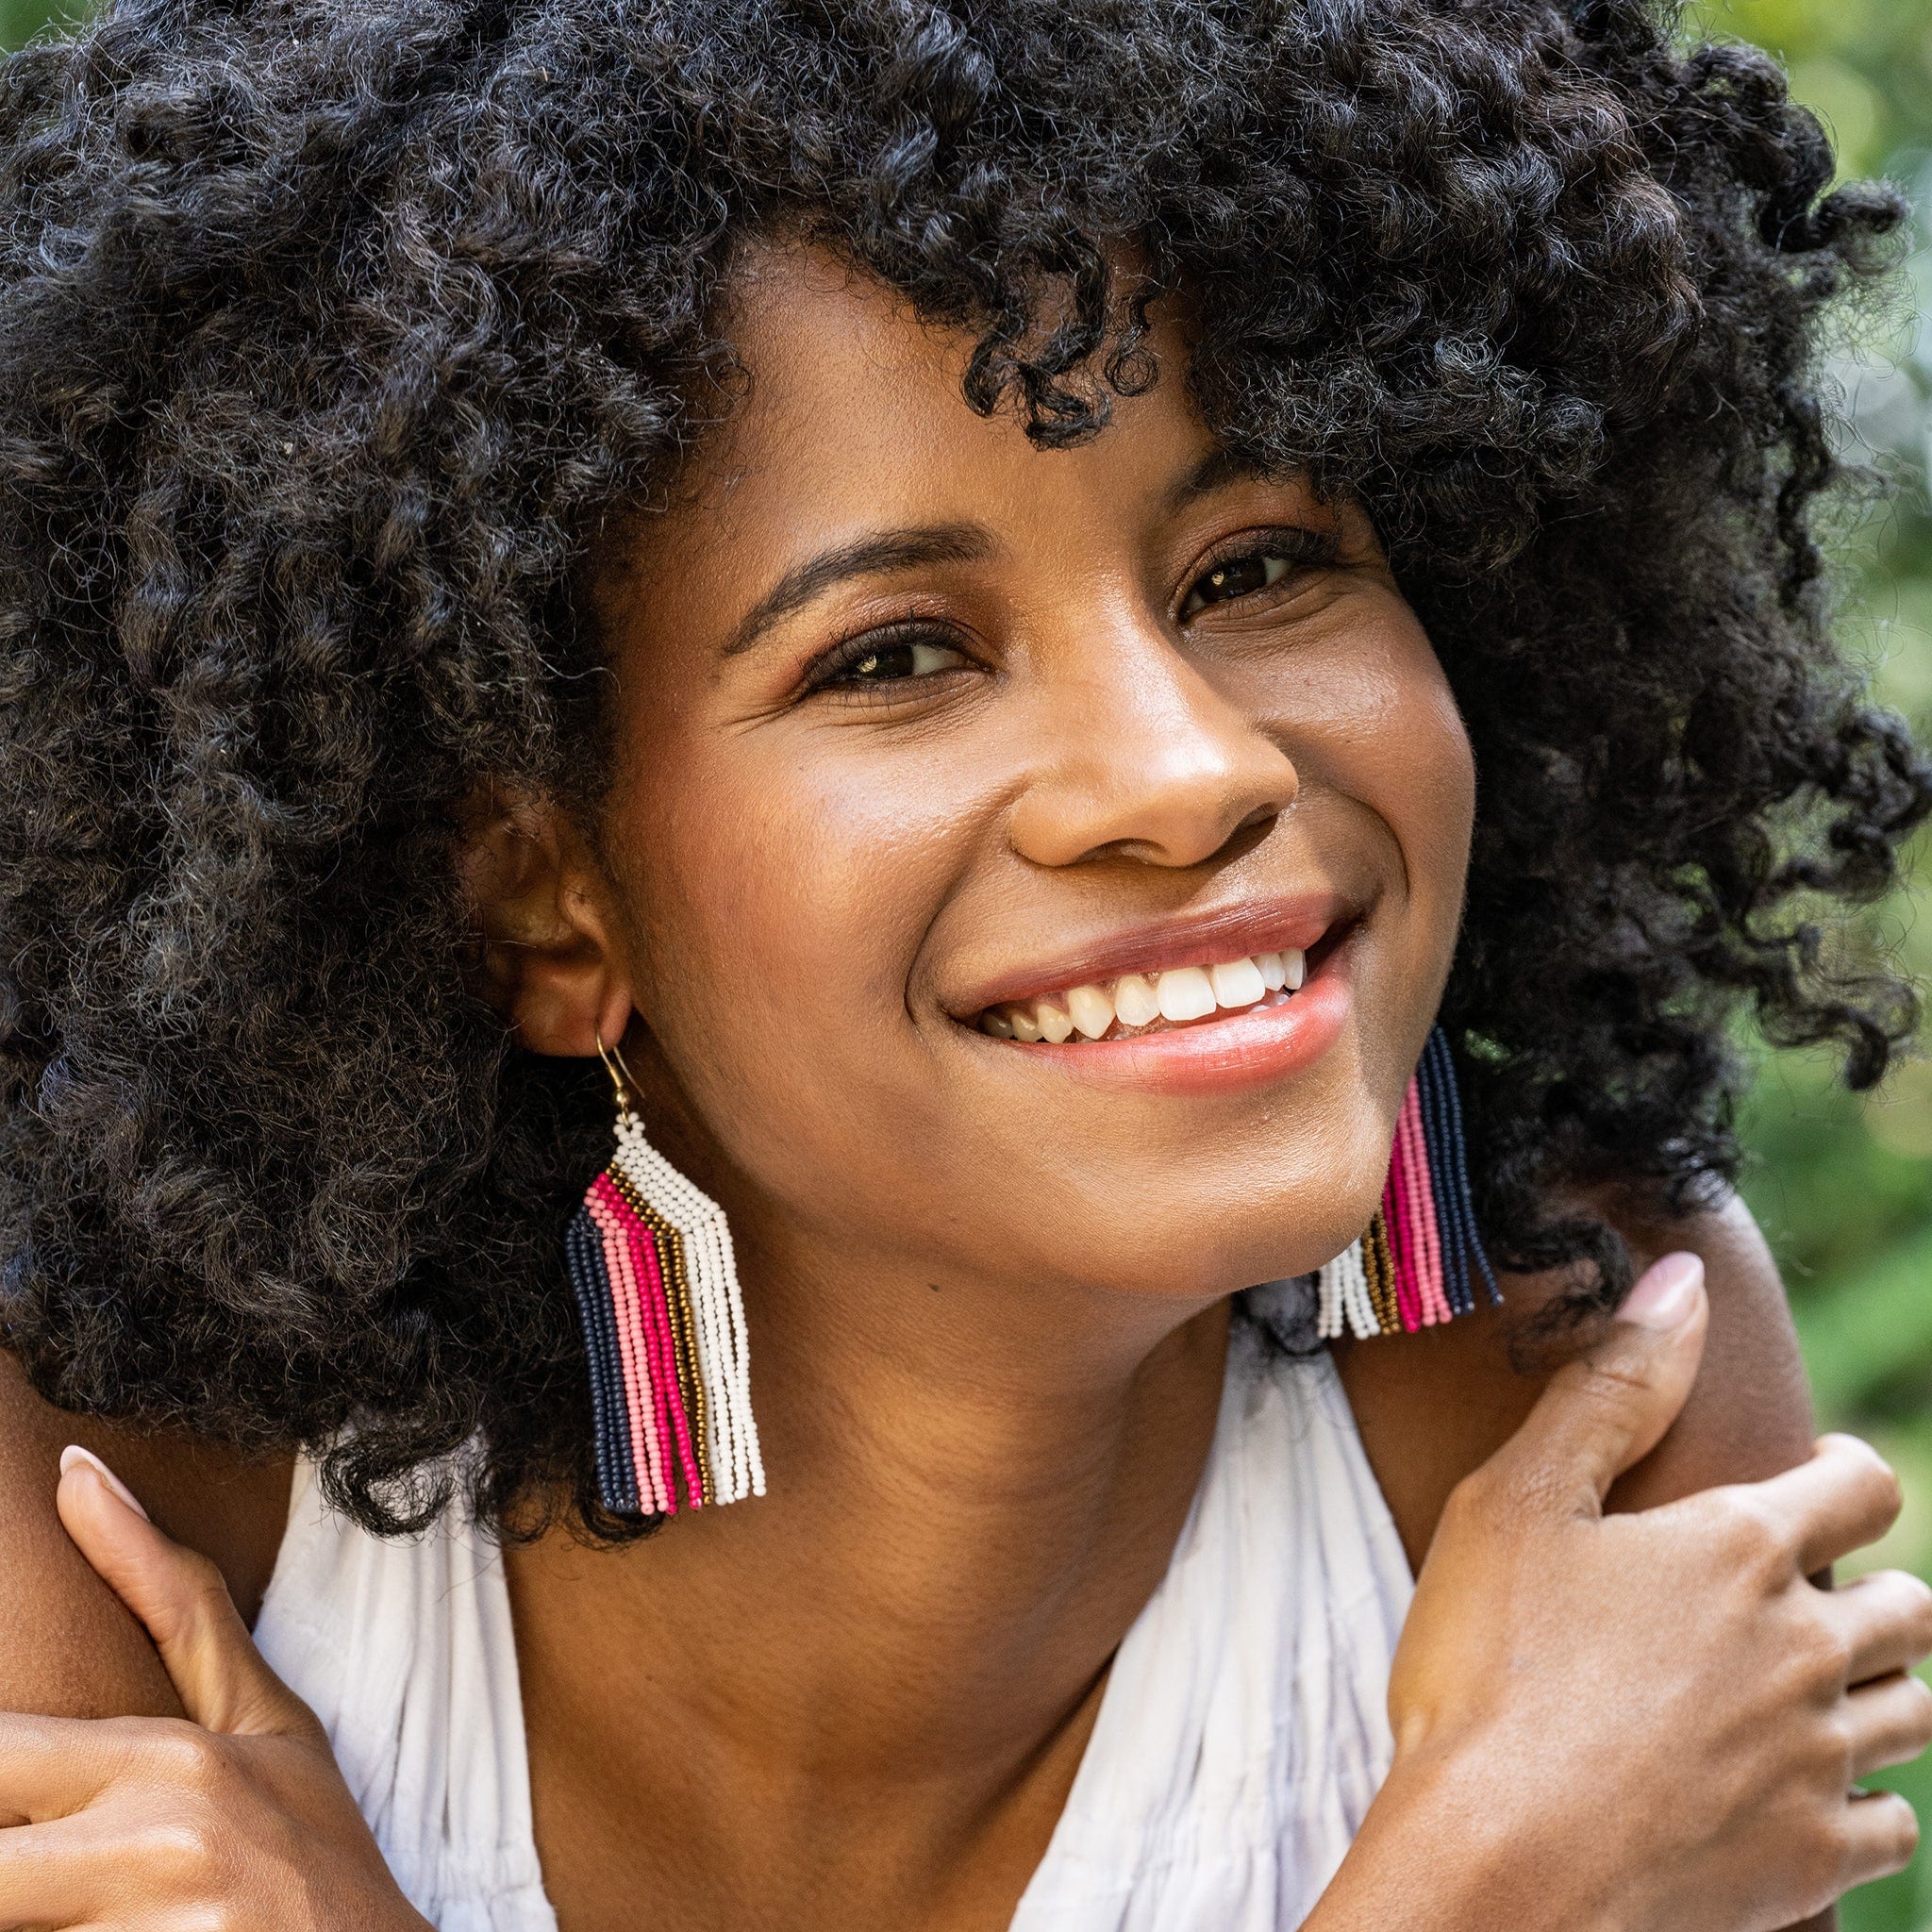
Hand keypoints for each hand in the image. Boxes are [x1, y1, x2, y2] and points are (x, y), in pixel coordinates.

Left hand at [0, 1447, 430, 1931]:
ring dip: (34, 1907)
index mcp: (169, 1763)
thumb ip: (167, 1598)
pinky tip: (104, 1925)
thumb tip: (76, 1468)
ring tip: (74, 1893)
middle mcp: (154, 1850)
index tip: (22, 1795)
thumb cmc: (312, 1854)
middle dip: (4, 1868)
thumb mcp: (261, 1720)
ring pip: (11, 1909)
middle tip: (43, 1862)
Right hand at [1333, 1252, 1931, 1931]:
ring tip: (1824, 1687)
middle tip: (1813, 1594)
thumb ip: (1610, 1386)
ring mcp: (1818, 1761)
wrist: (1501, 1863)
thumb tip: (1684, 1280)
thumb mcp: (1519, 1500)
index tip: (1815, 1482)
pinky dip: (1868, 1803)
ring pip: (1917, 1713)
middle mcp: (1805, 1648)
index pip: (1860, 1486)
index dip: (1846, 1474)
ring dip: (1884, 1689)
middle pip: (1910, 1606)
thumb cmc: (1490, 1669)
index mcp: (1739, 1550)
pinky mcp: (1812, 1861)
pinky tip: (1814, 1794)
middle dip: (1877, 1587)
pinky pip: (1894, 1826)